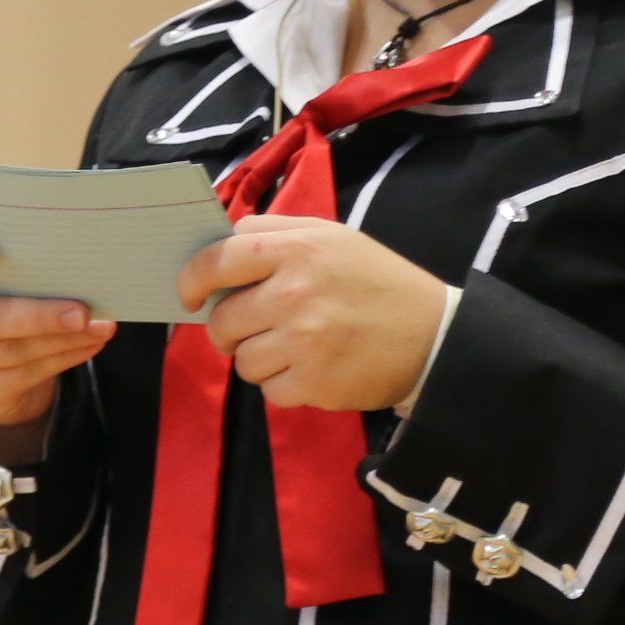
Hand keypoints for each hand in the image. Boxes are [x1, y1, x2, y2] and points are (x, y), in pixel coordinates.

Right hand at [0, 236, 113, 431]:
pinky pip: (29, 373)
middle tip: (81, 312)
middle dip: (38, 317)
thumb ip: (26, 268)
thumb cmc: (3, 300)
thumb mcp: (2, 280)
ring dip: (63, 339)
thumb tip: (82, 265)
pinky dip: (65, 357)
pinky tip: (91, 343)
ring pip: (14, 351)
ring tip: (100, 327)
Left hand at [180, 215, 449, 412]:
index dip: (192, 279)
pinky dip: (284, 385)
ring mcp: (303, 341)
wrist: (435, 335)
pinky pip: (269, 391)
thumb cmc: (376, 281)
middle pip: (222, 320)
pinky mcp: (314, 383)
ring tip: (295, 348)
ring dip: (259, 359)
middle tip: (254, 328)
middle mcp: (295, 293)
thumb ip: (275, 234)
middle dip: (228, 329)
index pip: (217, 260)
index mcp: (297, 249)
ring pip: (242, 361)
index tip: (189, 294)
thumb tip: (217, 246)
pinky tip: (313, 369)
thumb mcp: (332, 238)